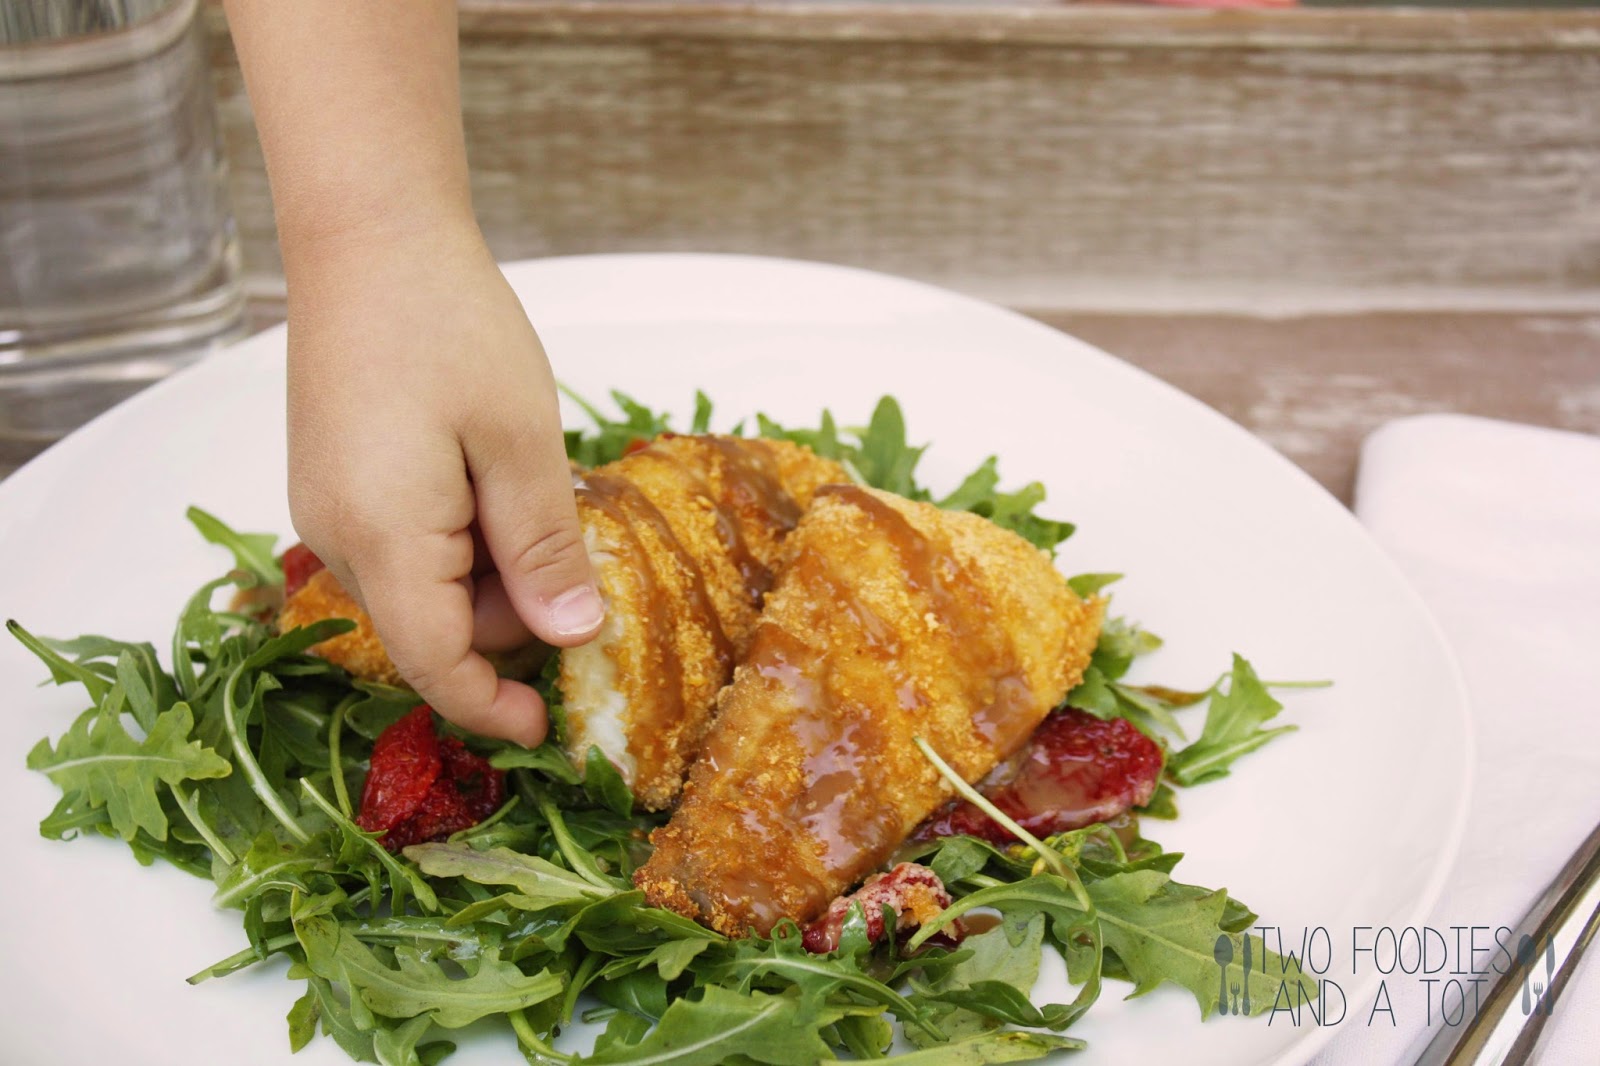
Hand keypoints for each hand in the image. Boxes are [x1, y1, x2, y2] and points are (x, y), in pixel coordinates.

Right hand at [284, 221, 601, 745]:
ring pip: (424, 588)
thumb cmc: (450, 327)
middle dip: (510, 615)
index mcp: (383, 540)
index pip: (436, 665)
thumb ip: (543, 549)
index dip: (493, 708)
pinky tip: (495, 477)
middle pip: (434, 628)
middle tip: (575, 549)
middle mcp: (339, 539)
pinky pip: (405, 546)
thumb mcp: (520, 442)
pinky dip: (462, 537)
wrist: (369, 237)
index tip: (551, 731)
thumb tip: (570, 638)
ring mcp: (329, 509)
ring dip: (491, 570)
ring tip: (531, 486)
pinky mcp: (336, 483)